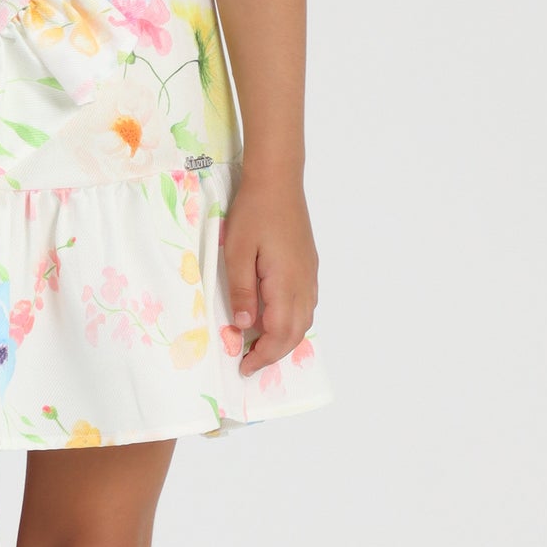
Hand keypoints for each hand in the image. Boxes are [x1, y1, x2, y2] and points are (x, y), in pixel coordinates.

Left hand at [221, 174, 318, 376]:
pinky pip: (306, 304)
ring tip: (259, 345)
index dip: (264, 355)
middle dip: (274, 353)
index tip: (244, 367)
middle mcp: (304, 283)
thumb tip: (244, 326)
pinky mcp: (308, 265)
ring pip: (305, 320)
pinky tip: (274, 318)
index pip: (280, 333)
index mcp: (286, 283)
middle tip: (249, 362)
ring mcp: (310, 274)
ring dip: (284, 338)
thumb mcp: (237, 251)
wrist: (278, 180)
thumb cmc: (254, 212)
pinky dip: (292, 321)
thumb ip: (242, 290)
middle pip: (296, 333)